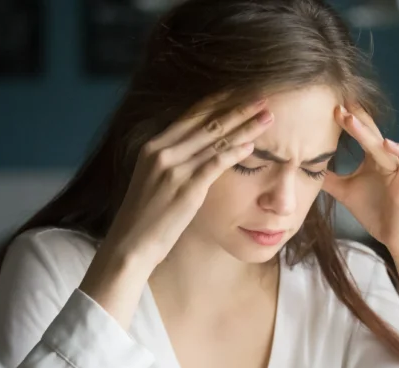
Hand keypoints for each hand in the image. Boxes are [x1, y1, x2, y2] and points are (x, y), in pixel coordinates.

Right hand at [80, 97, 273, 326]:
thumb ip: (170, 162)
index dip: (219, 102)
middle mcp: (162, 152)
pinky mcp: (186, 188)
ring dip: (245, 127)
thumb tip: (194, 152)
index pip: (191, 115)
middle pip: (208, 122)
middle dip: (238, 108)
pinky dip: (235, 152)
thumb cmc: (144, 217)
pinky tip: (253, 146)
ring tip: (268, 117)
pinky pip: (216, 164)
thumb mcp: (152, 180)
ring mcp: (174, 169)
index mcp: (153, 146)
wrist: (130, 244)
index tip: (241, 92)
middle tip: (263, 98)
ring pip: (216, 140)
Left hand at [323, 103, 398, 259]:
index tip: (328, 107)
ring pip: (383, 145)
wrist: (395, 237)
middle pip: (369, 133)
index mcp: (372, 158)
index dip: (346, 120)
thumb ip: (328, 179)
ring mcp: (398, 169)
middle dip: (353, 118)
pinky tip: (387, 143)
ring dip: (366, 131)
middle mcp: (386, 158)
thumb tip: (304, 167)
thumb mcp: (345, 192)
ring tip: (350, 118)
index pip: (359, 133)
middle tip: (335, 104)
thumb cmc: (375, 211)